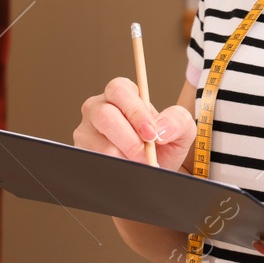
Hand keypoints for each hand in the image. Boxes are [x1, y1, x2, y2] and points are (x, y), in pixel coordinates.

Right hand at [73, 77, 196, 170]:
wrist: (154, 172)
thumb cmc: (164, 146)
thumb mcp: (181, 130)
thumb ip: (177, 121)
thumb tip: (160, 128)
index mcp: (122, 93)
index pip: (120, 90)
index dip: (135, 112)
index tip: (151, 133)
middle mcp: (99, 107)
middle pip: (104, 115)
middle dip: (129, 140)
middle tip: (146, 156)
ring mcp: (86, 131)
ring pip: (99, 144)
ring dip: (124, 158)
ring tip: (139, 166)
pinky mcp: (82, 153)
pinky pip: (94, 162)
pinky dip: (115, 170)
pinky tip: (126, 170)